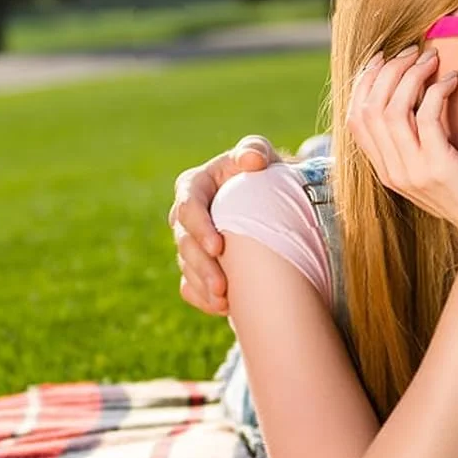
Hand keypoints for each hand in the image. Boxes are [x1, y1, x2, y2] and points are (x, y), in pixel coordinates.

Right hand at [170, 135, 281, 313]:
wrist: (273, 200)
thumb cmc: (264, 172)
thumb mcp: (261, 155)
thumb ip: (255, 150)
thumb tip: (252, 161)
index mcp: (194, 187)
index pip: (188, 207)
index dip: (199, 228)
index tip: (219, 246)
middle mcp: (186, 217)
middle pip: (184, 244)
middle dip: (201, 266)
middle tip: (222, 285)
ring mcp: (190, 244)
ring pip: (187, 268)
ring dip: (204, 286)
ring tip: (224, 301)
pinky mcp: (198, 266)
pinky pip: (190, 287)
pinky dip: (203, 299)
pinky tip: (222, 308)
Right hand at [348, 48, 457, 253]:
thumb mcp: (435, 166)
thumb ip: (417, 141)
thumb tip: (414, 96)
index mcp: (386, 170)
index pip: (356, 118)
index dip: (366, 82)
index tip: (387, 58)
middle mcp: (393, 172)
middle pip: (369, 108)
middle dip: (388, 71)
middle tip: (414, 52)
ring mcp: (413, 171)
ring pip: (392, 110)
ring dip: (411, 76)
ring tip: (432, 59)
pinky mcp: (440, 167)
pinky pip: (426, 117)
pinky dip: (436, 92)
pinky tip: (452, 81)